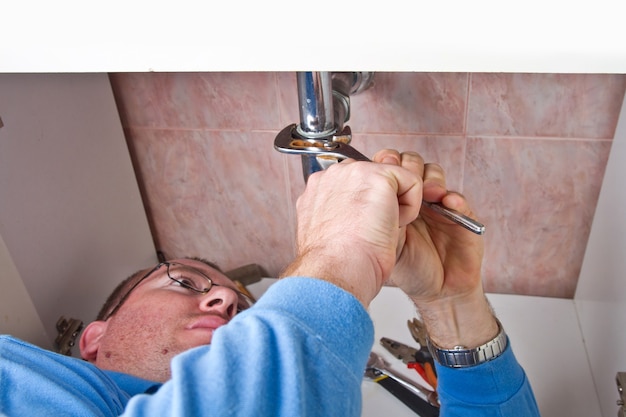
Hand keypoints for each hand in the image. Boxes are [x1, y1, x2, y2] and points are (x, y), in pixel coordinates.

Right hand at [281, 154, 422, 306]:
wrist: (337, 269)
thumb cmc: (333, 264)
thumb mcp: (325, 235)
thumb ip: (334, 215)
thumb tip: (350, 218)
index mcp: (318, 189)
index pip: (353, 183)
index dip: (366, 205)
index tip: (362, 230)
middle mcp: (333, 175)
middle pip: (374, 176)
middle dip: (382, 201)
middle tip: (371, 231)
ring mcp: (354, 171)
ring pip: (393, 179)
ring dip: (395, 205)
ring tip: (379, 229)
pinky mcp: (378, 175)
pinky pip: (411, 182)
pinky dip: (411, 207)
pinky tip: (392, 226)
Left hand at [374, 151, 496, 347]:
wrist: (433, 291)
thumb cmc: (405, 268)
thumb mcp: (379, 238)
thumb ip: (371, 212)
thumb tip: (358, 186)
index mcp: (390, 200)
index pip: (390, 168)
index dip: (389, 163)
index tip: (385, 166)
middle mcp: (414, 199)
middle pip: (412, 164)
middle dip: (409, 166)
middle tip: (404, 177)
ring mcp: (437, 206)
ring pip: (435, 174)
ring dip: (431, 178)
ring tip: (428, 192)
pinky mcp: (460, 217)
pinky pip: (459, 199)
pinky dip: (453, 198)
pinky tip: (446, 202)